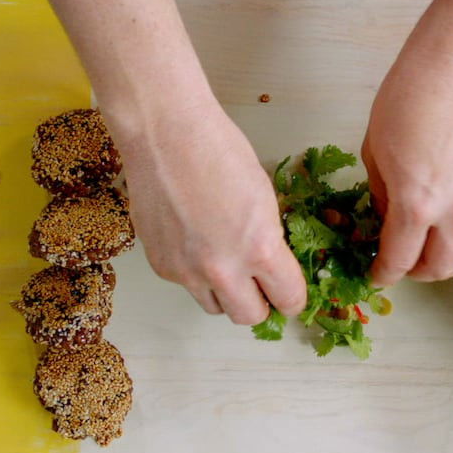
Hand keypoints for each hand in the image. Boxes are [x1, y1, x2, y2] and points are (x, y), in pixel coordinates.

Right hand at [109, 98, 306, 324]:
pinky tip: (195, 241)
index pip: (289, 299)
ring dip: (226, 293)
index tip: (289, 291)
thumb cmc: (220, 153)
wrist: (165, 135)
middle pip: (249, 317)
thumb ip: (269, 242)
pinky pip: (186, 285)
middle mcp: (223, 269)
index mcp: (260, 249)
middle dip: (260, 304)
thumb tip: (271, 266)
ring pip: (214, 307)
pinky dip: (195, 273)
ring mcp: (186, 271)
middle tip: (260, 286)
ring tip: (226, 262)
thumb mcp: (265, 199)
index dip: (292, 297)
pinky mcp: (160, 265)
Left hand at [363, 49, 452, 284]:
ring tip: (424, 240)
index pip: (400, 261)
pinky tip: (443, 211)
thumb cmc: (408, 98)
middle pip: (439, 270)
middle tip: (399, 260)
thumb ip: (383, 194)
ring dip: (441, 256)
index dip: (383, 273)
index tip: (375, 272)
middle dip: (415, 273)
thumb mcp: (375, 150)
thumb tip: (388, 217)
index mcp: (416, 204)